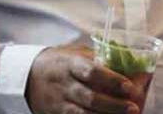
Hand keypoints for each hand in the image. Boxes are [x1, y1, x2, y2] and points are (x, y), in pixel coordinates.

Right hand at [27, 45, 142, 113]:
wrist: (27, 76)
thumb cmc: (61, 63)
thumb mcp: (76, 54)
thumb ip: (101, 61)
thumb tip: (135, 70)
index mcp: (70, 64)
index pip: (92, 72)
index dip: (112, 80)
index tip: (129, 86)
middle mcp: (63, 85)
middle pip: (90, 98)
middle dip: (114, 105)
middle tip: (134, 108)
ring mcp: (58, 103)